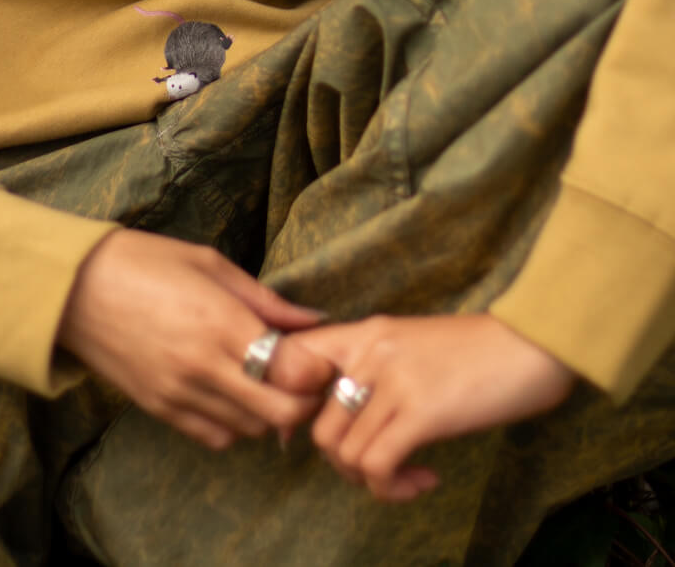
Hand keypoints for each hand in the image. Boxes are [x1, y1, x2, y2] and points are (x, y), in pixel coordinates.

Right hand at [56, 228, 335, 449]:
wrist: (74, 288)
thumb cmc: (144, 262)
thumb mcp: (210, 264)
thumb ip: (264, 300)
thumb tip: (313, 320)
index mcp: (219, 323)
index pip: (291, 371)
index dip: (316, 370)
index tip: (319, 356)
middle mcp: (203, 367)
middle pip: (280, 413)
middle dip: (302, 400)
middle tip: (301, 376)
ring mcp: (179, 394)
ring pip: (251, 430)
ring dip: (269, 412)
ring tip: (265, 381)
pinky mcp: (160, 410)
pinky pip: (215, 436)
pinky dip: (234, 424)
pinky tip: (231, 393)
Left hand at [287, 313, 576, 501]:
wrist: (532, 343)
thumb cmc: (478, 352)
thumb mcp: (412, 346)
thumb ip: (376, 369)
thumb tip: (347, 414)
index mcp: (365, 333)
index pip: (293, 358)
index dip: (289, 405)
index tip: (314, 436)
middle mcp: (370, 351)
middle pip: (317, 425)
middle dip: (343, 464)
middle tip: (380, 468)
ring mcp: (393, 380)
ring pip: (343, 452)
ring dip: (371, 481)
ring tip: (407, 477)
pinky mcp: (421, 411)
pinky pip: (376, 465)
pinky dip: (392, 488)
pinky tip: (424, 478)